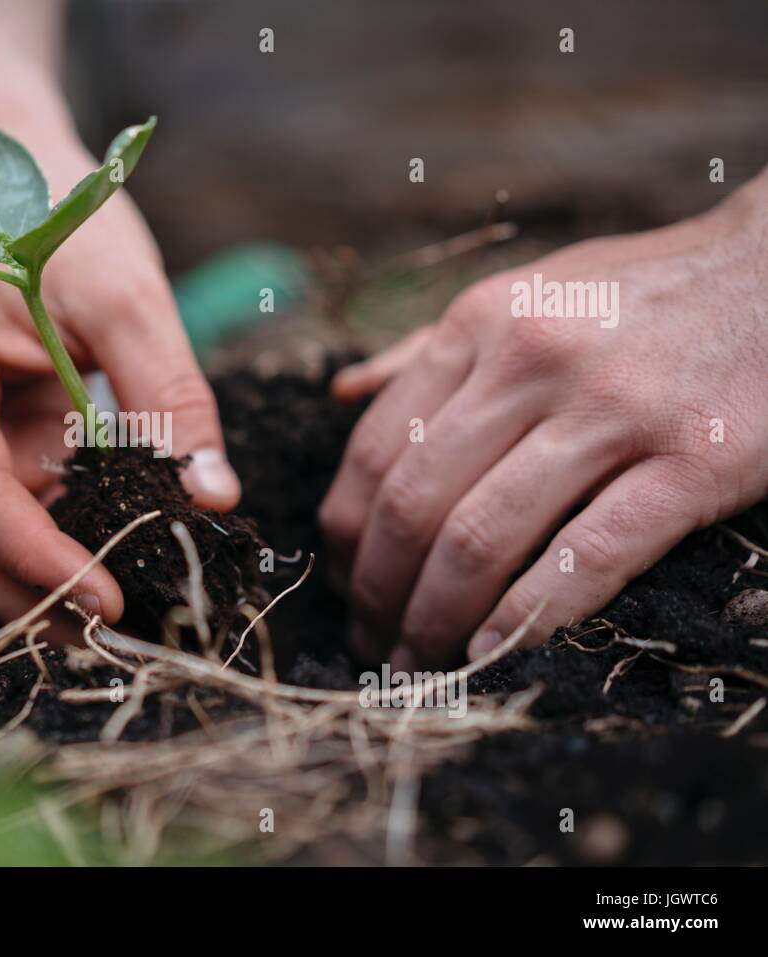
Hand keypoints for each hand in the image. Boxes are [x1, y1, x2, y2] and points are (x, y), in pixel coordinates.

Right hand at [0, 177, 240, 626]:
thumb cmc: (51, 211)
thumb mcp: (126, 295)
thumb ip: (171, 396)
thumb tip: (214, 499)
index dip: (39, 560)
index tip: (111, 604)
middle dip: (39, 595)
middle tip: (127, 640)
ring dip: (41, 581)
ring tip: (124, 619)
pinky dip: (45, 541)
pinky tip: (104, 561)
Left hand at [321, 177, 767, 667]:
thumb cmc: (640, 294)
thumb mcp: (524, 292)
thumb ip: (430, 349)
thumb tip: (340, 393)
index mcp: (481, 323)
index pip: (377, 445)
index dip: (345, 528)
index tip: (340, 578)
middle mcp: (533, 361)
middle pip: (416, 501)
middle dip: (377, 587)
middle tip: (368, 635)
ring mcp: (614, 411)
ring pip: (483, 536)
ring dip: (434, 616)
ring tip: (416, 660)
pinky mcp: (693, 461)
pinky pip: (587, 555)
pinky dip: (526, 617)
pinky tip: (488, 654)